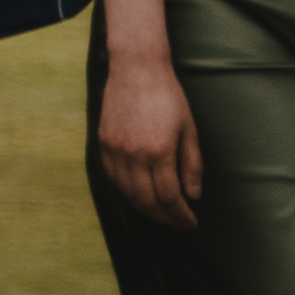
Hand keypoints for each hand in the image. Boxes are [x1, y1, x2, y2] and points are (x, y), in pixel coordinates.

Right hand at [94, 59, 195, 224]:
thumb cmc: (168, 97)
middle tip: (178, 224)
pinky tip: (138, 194)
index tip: (190, 223)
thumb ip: (191, 165)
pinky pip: (112, 178)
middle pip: (146, 201)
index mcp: (159, 152)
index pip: (169, 197)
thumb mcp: (189, 130)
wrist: (136, 71)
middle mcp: (133, 155)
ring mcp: (114, 150)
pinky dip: (126, 192)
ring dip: (145, 208)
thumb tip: (192, 196)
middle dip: (164, 217)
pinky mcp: (102, 144)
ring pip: (127, 193)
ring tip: (160, 213)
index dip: (181, 215)